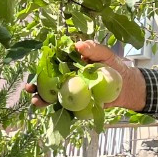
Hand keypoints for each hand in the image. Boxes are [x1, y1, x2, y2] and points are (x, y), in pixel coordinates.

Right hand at [23, 40, 146, 110]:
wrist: (127, 86)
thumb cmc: (116, 67)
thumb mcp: (106, 54)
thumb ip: (93, 49)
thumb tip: (78, 46)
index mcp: (71, 65)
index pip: (52, 65)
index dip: (42, 68)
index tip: (34, 70)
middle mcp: (68, 78)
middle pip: (48, 82)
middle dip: (37, 86)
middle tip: (30, 89)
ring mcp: (73, 92)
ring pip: (53, 96)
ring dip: (43, 100)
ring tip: (36, 102)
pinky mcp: (79, 105)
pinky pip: (66, 108)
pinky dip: (57, 111)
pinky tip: (51, 111)